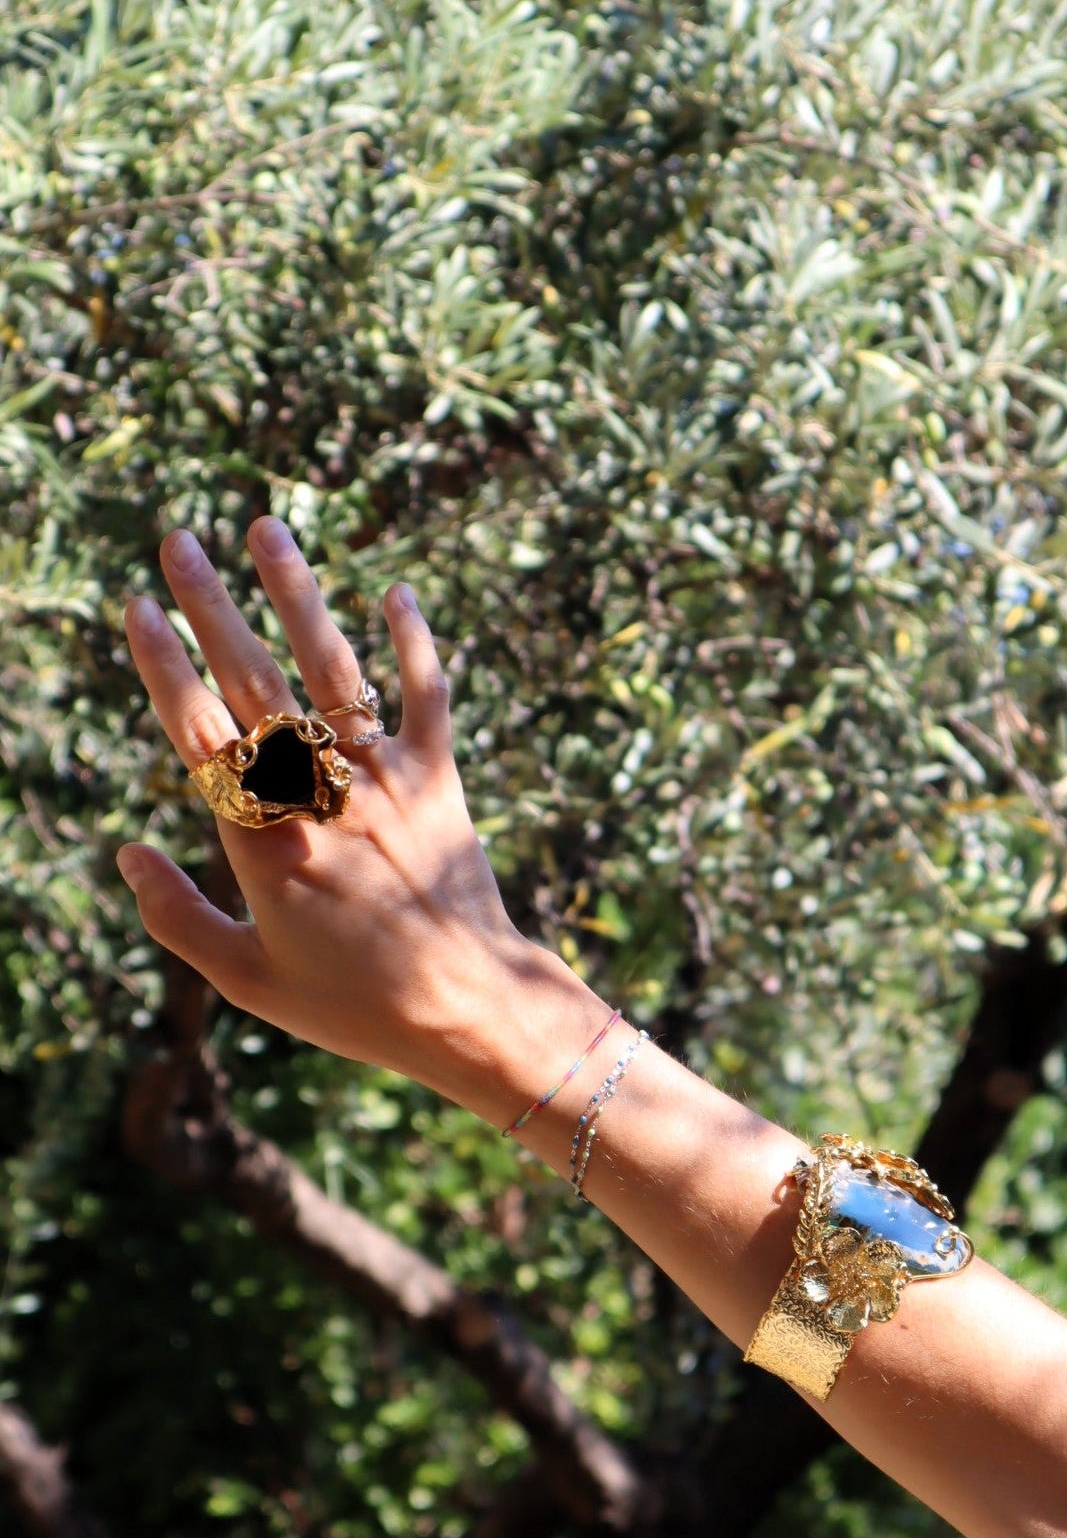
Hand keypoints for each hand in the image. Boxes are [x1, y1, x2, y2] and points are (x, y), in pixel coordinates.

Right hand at [119, 521, 535, 1113]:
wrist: (470, 1009)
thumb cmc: (353, 1005)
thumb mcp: (247, 979)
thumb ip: (176, 917)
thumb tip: (125, 853)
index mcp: (261, 840)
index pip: (199, 731)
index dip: (164, 664)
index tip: (137, 607)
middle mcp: (320, 793)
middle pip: (255, 678)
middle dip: (211, 602)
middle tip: (177, 540)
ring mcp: (384, 778)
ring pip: (334, 666)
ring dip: (298, 592)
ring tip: (267, 528)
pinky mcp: (442, 779)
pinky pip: (427, 694)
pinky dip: (414, 641)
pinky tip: (395, 591)